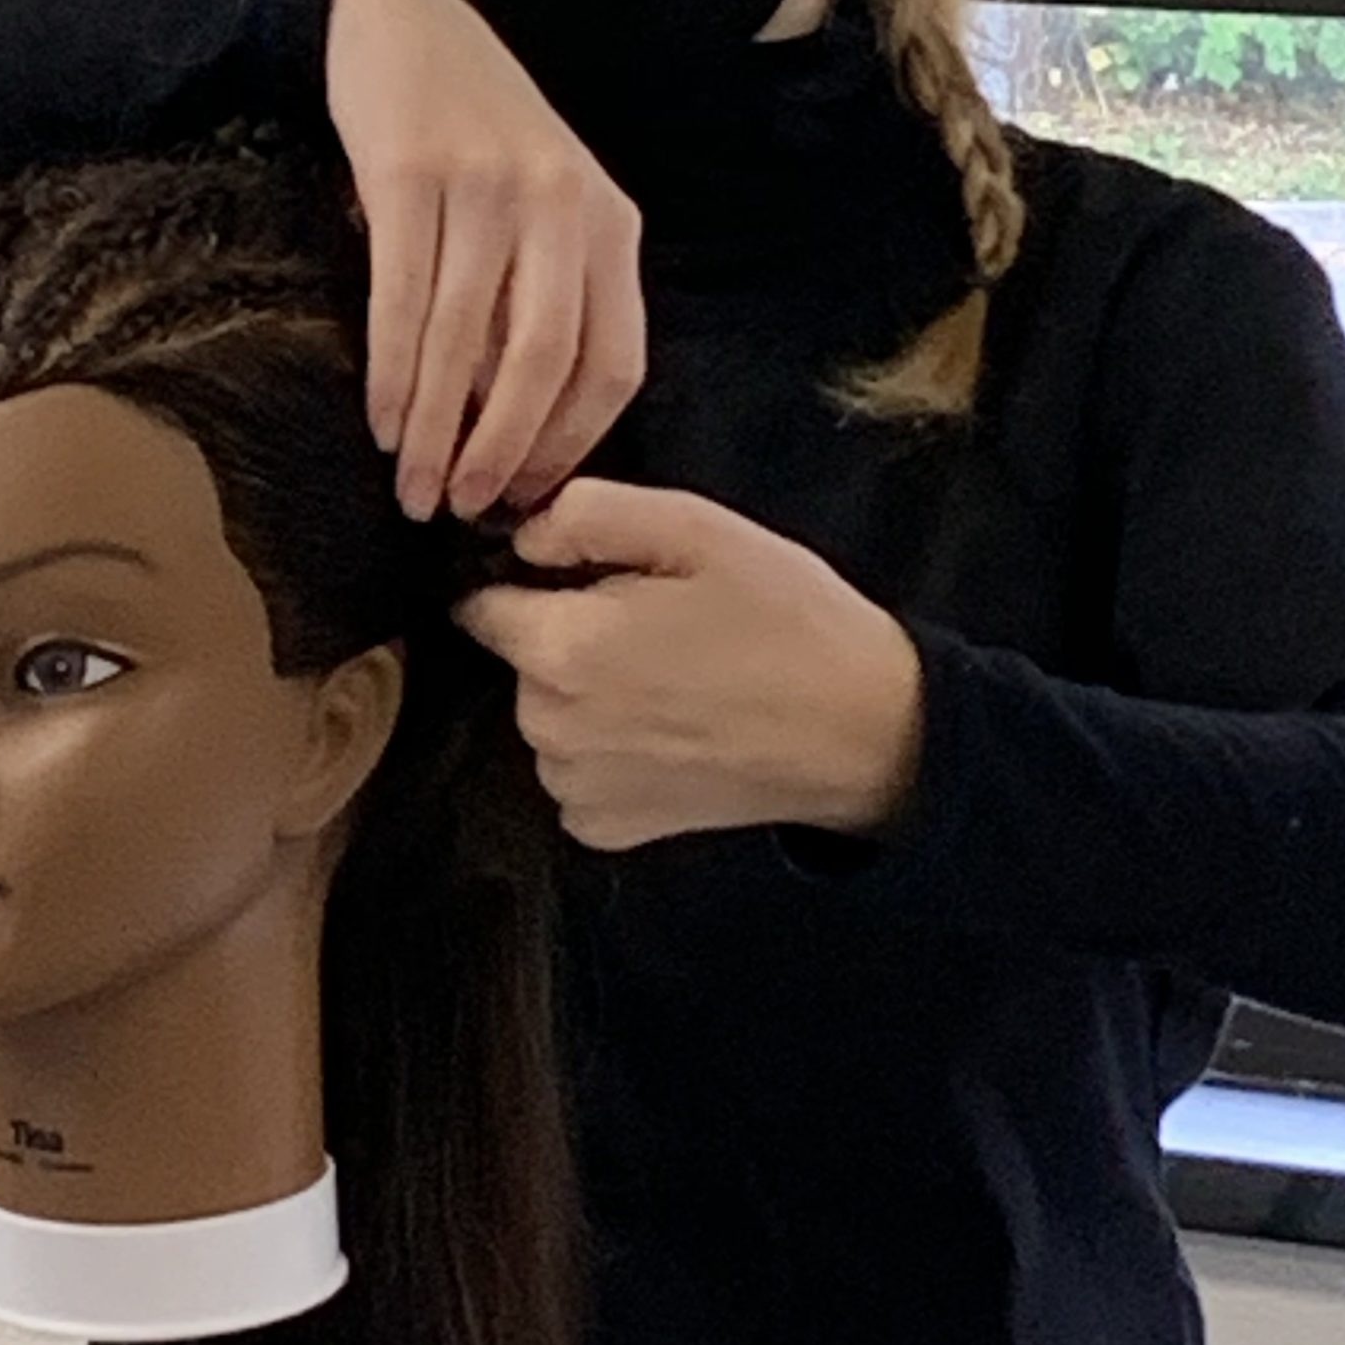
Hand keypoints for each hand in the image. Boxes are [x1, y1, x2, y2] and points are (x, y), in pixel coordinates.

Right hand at [326, 0, 646, 521]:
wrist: (405, 24)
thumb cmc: (479, 137)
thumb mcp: (544, 210)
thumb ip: (546, 301)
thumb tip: (512, 436)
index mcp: (611, 223)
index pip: (615, 363)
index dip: (571, 445)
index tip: (528, 498)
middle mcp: (562, 203)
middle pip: (546, 360)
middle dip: (503, 452)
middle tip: (464, 510)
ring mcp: (487, 185)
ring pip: (465, 339)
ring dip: (434, 428)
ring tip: (411, 486)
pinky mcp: (411, 171)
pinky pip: (401, 297)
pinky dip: (390, 372)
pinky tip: (378, 419)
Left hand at [451, 479, 925, 850]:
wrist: (863, 731)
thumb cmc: (785, 618)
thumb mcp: (696, 528)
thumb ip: (587, 513)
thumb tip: (521, 536)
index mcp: (562, 649)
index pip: (481, 602)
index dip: (527, 576)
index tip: (588, 573)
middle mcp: (550, 730)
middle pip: (520, 658)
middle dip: (567, 630)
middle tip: (658, 619)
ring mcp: (576, 789)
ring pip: (546, 712)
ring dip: (587, 690)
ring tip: (675, 672)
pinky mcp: (608, 831)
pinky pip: (575, 769)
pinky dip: (608, 747)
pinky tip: (673, 726)